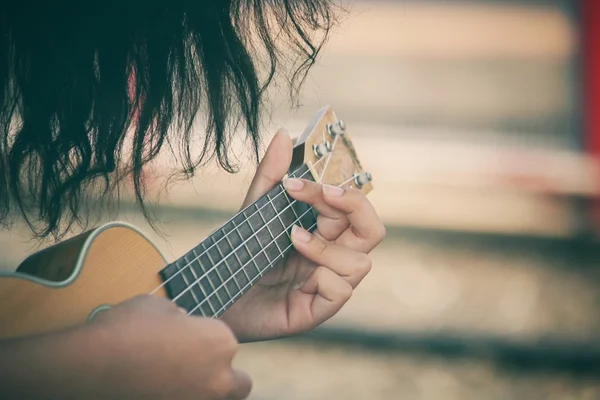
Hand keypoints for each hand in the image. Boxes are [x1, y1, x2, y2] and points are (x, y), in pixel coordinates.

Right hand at [90, 295, 250, 398]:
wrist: (92, 367)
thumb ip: (178, 315)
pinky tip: (161, 392)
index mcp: (220, 340)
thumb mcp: (156, 306)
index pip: (226, 341)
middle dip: (224, 376)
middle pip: (240, 383)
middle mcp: (219, 376)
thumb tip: (181, 321)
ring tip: (179, 384)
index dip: (206, 340)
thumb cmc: (125, 330)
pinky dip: (183, 399)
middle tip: (197, 370)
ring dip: (206, 392)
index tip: (186, 340)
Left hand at [221, 130, 384, 341]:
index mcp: (324, 232)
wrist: (212, 293)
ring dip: (327, 247)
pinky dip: (324, 279)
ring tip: (293, 239)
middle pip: (372, 229)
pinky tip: (299, 279)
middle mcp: (332, 256)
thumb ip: (271, 176)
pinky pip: (342, 291)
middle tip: (325, 194)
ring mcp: (326, 284)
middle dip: (354, 206)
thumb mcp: (254, 210)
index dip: (339, 189)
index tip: (300, 182)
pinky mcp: (317, 310)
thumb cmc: (240, 254)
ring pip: (361, 262)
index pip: (352, 207)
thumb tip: (285, 134)